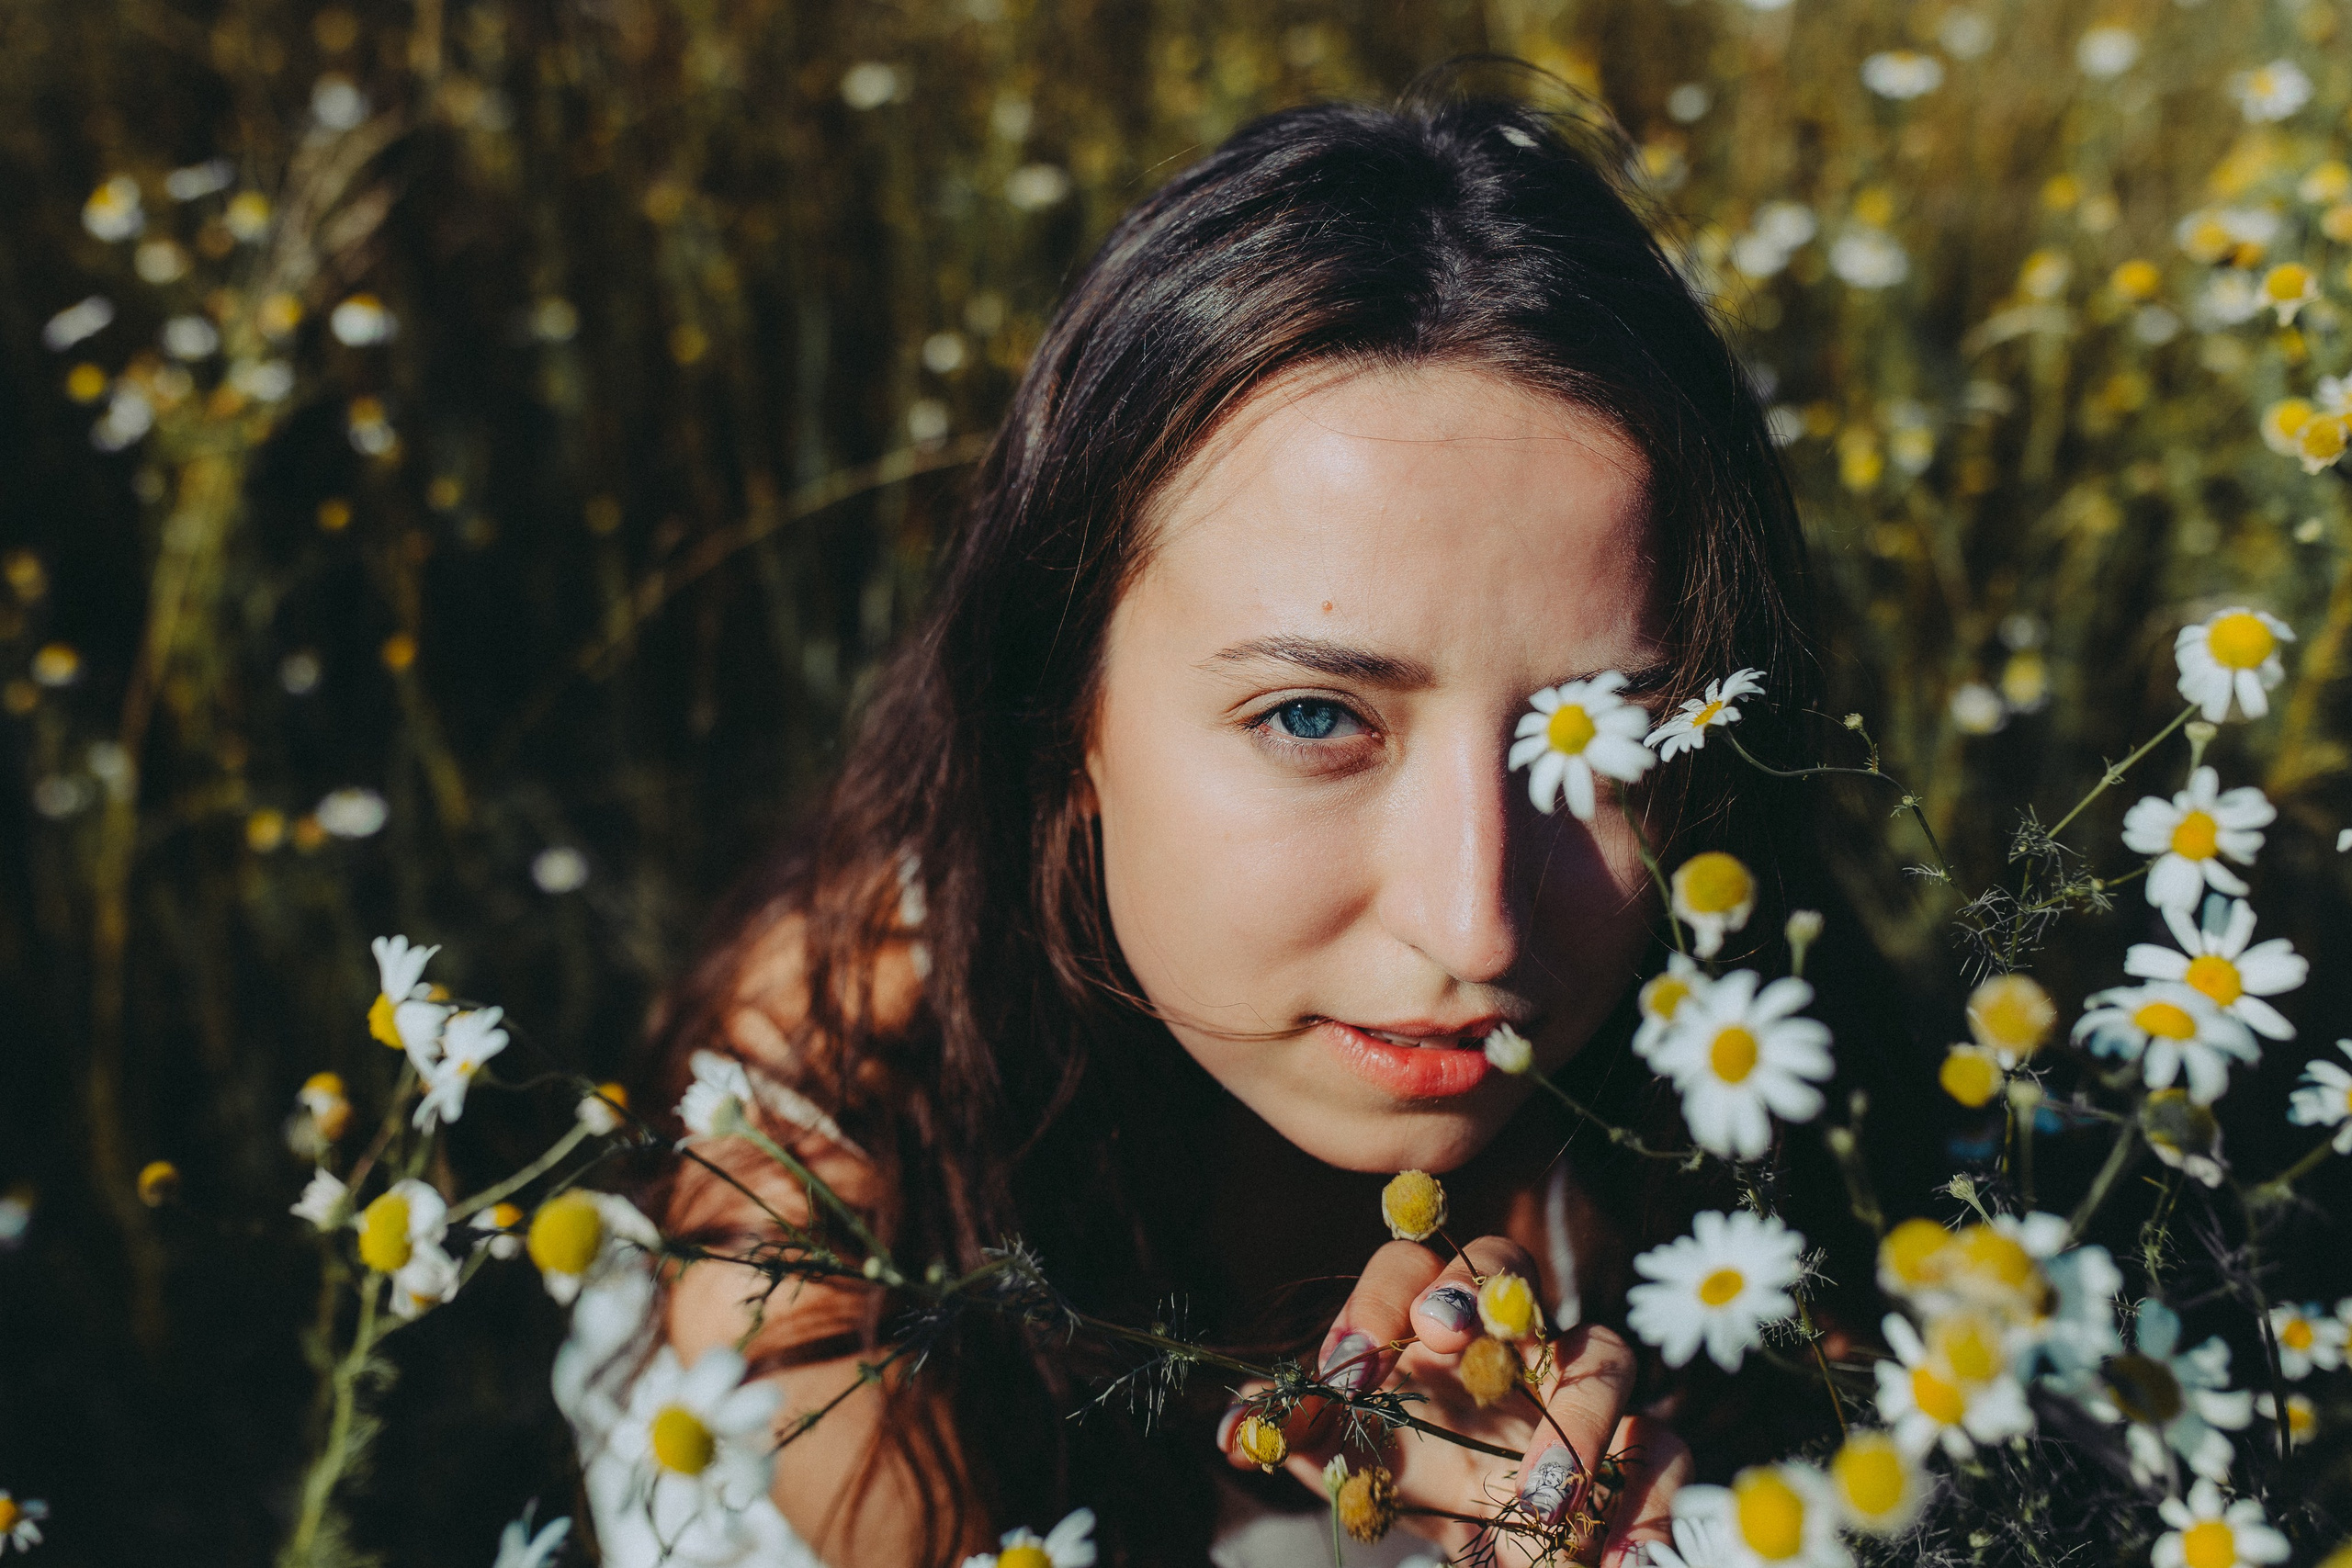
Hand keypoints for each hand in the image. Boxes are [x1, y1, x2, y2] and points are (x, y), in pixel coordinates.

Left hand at [1218, 1236, 1687, 1566]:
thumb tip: (1230, 1431)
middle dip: (1478, 1297)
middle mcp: (1511, 1329)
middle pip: (1507, 1266)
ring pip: (1603, 1355)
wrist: (1486, 1538)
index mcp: (1431, 1314)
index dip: (1376, 1302)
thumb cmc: (1409, 1471)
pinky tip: (1610, 1559)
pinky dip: (1645, 1505)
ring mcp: (1582, 1381)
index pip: (1408, 1261)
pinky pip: (1664, 1452)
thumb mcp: (1346, 1459)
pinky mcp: (1642, 1448)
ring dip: (1574, 1427)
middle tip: (1447, 1343)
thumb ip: (1294, 1433)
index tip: (1346, 1370)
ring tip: (1538, 1508)